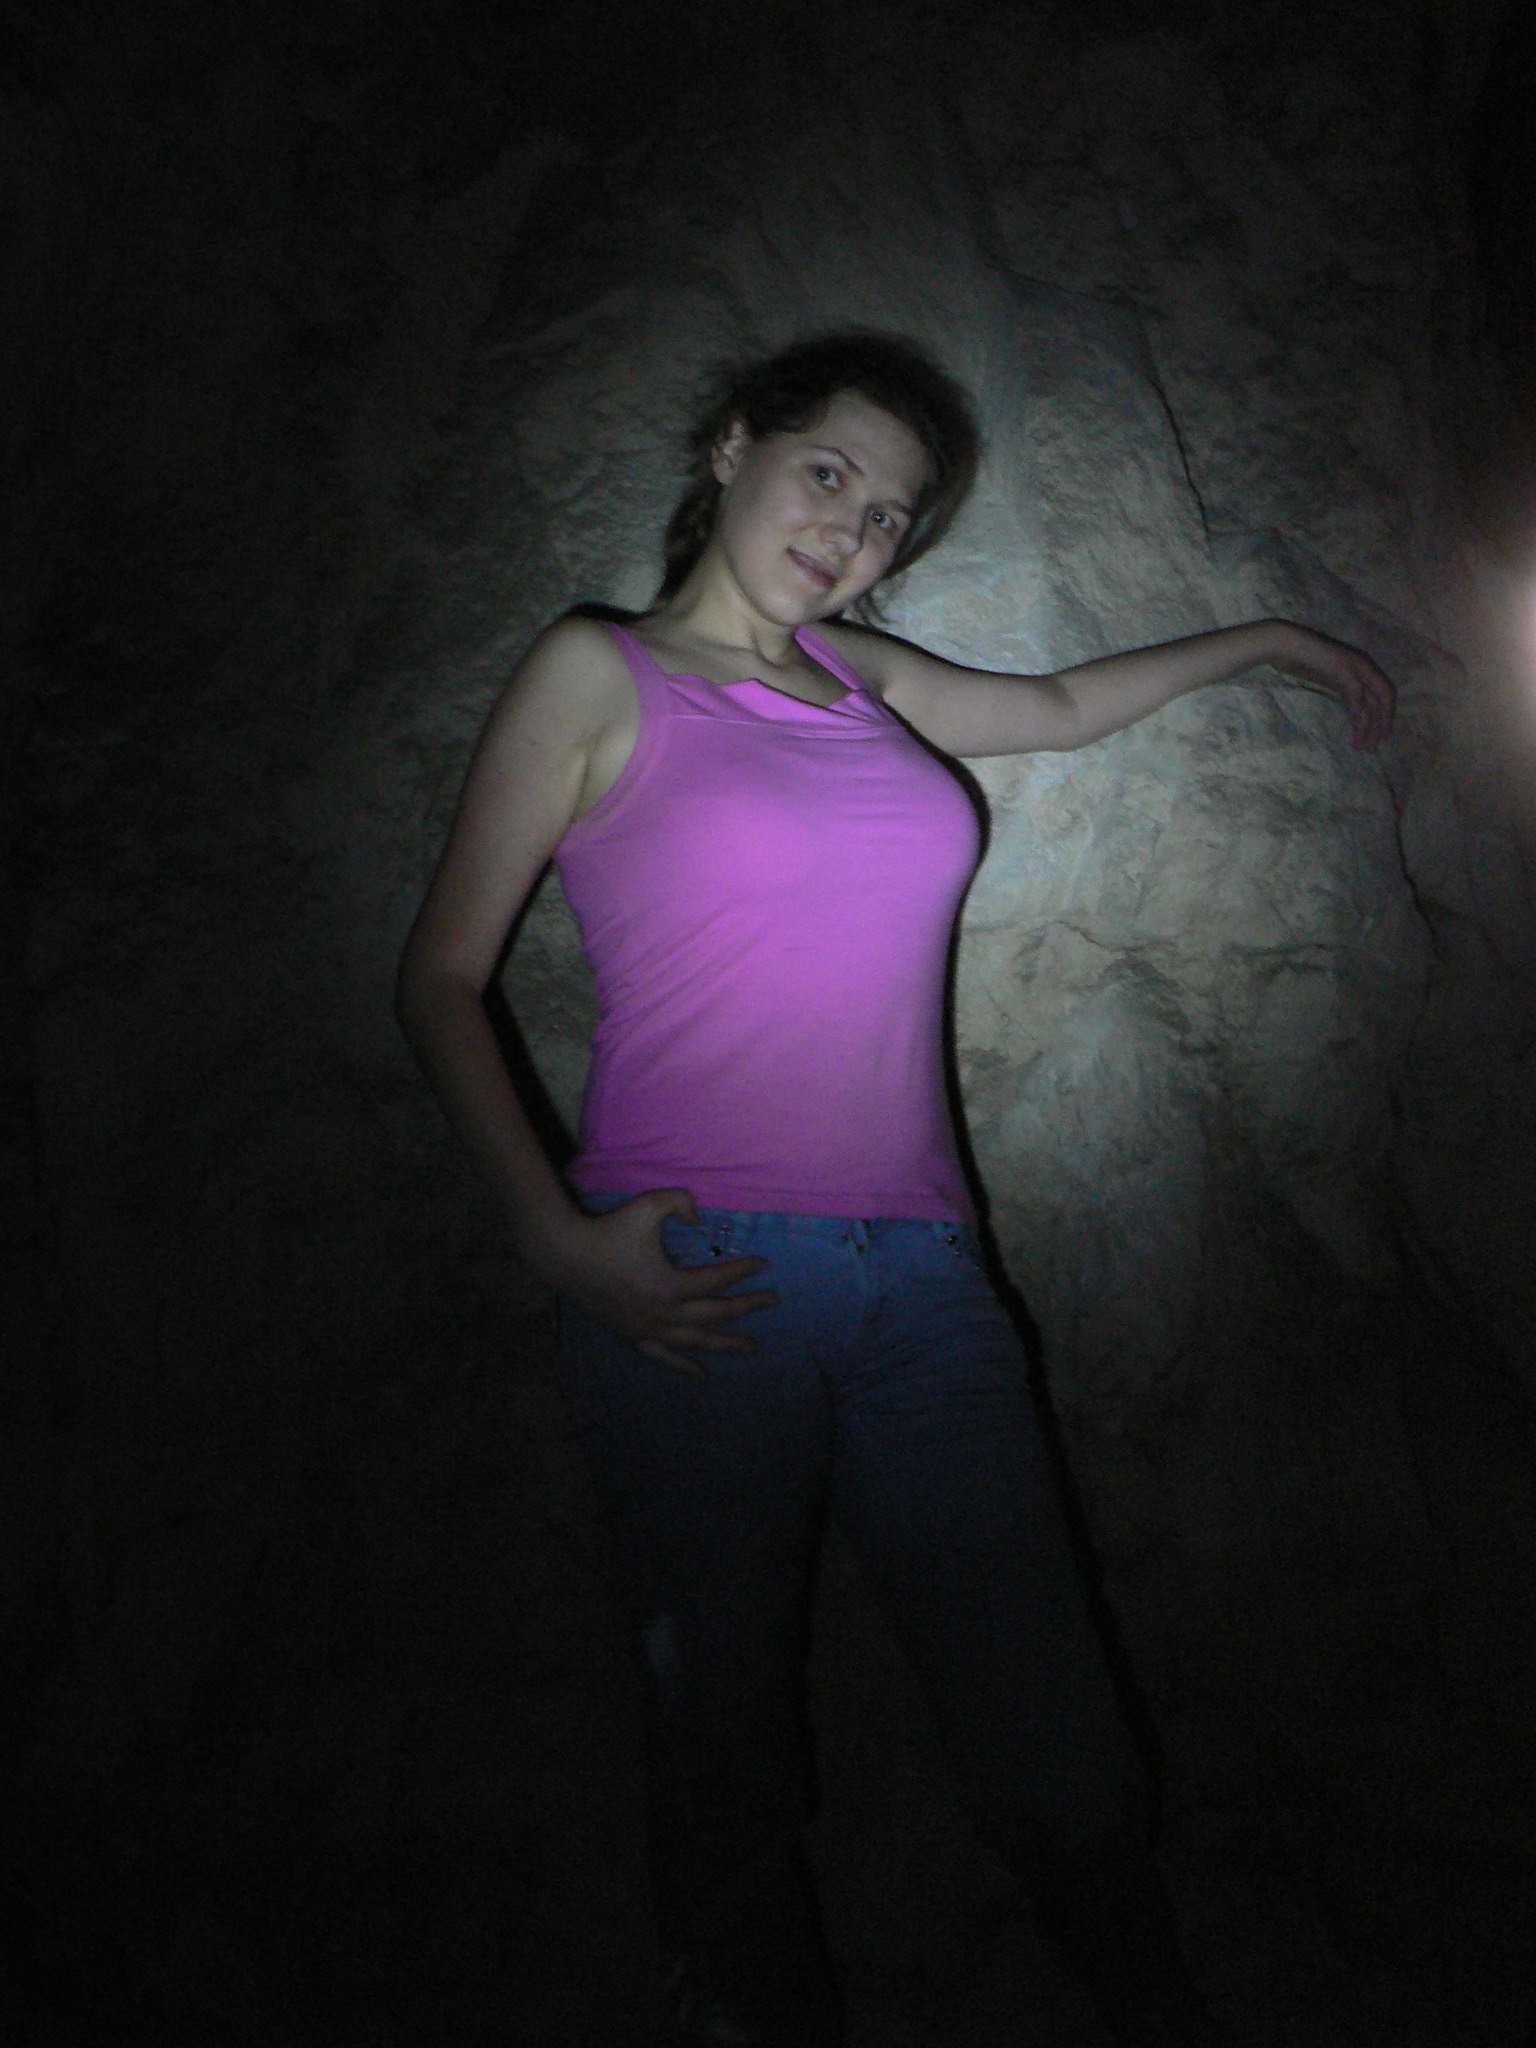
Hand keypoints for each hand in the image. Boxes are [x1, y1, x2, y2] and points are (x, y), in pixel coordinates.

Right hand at [539, 1187, 776, 1378]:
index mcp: (671, 1285)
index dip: (744, 1271)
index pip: (718, 1280)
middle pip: (715, 1314)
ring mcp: (649, 1330)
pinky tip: (703, 1374)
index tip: (764, 1264)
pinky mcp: (634, 1337)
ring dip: (726, 1344)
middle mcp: (664, 1314)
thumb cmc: (609, 1230)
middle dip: (747, 1308)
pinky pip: (665, 1357)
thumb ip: (680, 1202)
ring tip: (752, 1348)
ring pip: (696, 1343)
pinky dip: (685, 1366)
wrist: (567, 1256)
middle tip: (772, 1301)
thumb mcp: (647, 1206)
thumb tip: (701, 1217)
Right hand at [1269, 622, 1394, 750]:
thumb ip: (1342, 688)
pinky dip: (1359, 721)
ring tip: (1365, 747)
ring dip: (1371, 728)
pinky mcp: (1345, 672)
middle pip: (1385, 697)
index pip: (1383, 691)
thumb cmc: (1301, 659)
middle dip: (1383, 723)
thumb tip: (1351, 709)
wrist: (1286, 646)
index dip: (1386, 713)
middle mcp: (1364, 665)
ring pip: (1373, 703)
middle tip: (1375, 745)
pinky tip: (1355, 735)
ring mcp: (1356, 668)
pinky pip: (1358, 702)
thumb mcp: (1329, 677)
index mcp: (1361, 666)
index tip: (1382, 733)